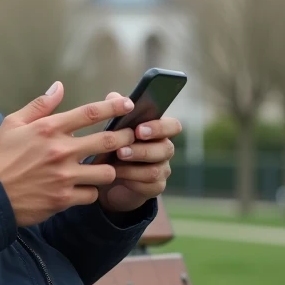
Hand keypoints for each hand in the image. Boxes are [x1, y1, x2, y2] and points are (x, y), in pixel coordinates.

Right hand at [0, 82, 136, 226]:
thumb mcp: (13, 123)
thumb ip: (40, 105)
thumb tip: (59, 86)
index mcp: (49, 129)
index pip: (90, 113)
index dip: (114, 107)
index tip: (129, 105)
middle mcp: (60, 151)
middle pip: (107, 141)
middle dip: (125, 138)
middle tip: (131, 137)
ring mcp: (64, 176)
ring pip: (106, 171)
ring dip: (109, 168)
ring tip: (105, 167)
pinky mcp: (63, 199)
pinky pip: (92, 195)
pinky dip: (91, 191)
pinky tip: (85, 188)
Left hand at [97, 91, 179, 213]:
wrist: (111, 177)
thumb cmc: (116, 145)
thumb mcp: (114, 129)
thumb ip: (117, 111)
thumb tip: (114, 96)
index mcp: (159, 131)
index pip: (173, 126)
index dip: (159, 127)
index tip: (139, 129)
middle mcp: (165, 150)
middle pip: (166, 149)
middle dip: (142, 149)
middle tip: (122, 149)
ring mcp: (162, 170)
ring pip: (156, 170)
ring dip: (134, 166)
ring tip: (115, 162)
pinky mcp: (155, 188)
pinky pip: (148, 186)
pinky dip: (131, 180)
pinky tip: (116, 175)